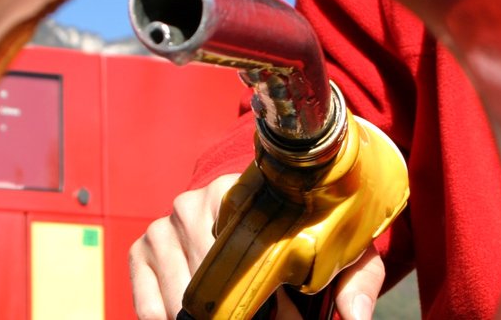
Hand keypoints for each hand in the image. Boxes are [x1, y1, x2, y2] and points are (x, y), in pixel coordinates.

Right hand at [128, 174, 384, 319]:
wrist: (259, 214)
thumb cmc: (300, 236)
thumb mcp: (339, 254)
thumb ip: (356, 281)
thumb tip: (355, 317)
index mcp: (242, 193)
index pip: (248, 252)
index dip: (269, 299)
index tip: (286, 317)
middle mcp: (196, 202)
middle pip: (211, 273)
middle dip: (237, 311)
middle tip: (257, 318)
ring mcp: (166, 223)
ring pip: (180, 288)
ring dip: (203, 316)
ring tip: (231, 317)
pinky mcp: (143, 247)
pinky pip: (146, 292)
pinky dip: (162, 314)